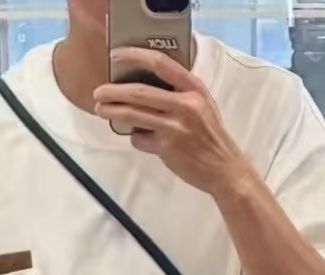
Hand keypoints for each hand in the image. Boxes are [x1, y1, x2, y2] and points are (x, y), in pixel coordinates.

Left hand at [93, 48, 257, 199]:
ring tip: (101, 110)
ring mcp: (176, 127)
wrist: (225, 169)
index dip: (135, 56)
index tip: (116, 55)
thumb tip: (145, 86)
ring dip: (114, 111)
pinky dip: (136, 139)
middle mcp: (185, 105)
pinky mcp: (168, 148)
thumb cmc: (210, 137)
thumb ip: (180, 93)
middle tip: (99, 92)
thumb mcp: (202, 105)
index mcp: (194, 89)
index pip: (161, 63)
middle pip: (140, 92)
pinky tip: (142, 140)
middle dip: (114, 91)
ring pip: (135, 114)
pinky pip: (141, 139)